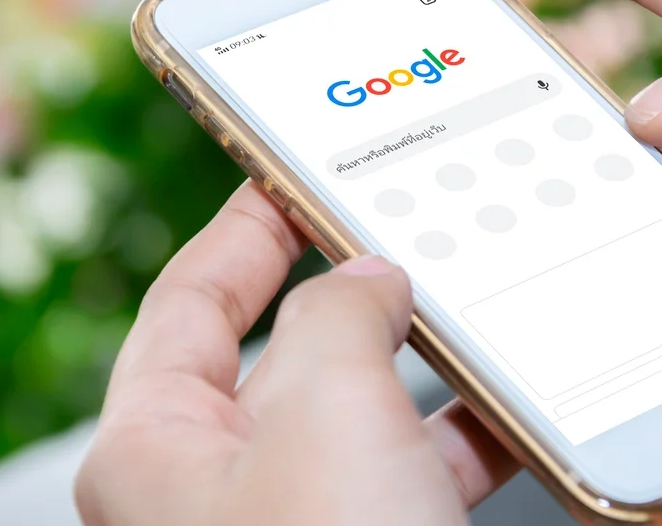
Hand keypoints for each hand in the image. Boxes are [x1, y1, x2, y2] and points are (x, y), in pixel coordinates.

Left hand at [75, 182, 517, 525]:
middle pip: (276, 352)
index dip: (242, 228)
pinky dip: (453, 437)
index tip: (292, 173)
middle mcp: (211, 489)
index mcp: (155, 445)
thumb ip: (337, 317)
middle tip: (401, 230)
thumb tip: (363, 278)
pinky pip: (405, 475)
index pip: (189, 300)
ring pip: (354, 414)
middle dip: (345, 293)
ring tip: (468, 302)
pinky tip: (505, 406)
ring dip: (414, 362)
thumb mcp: (326, 412)